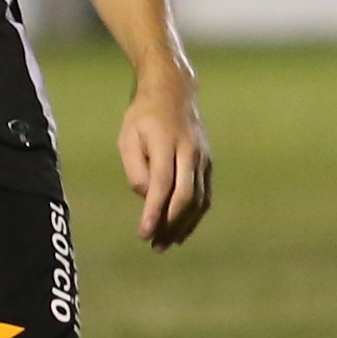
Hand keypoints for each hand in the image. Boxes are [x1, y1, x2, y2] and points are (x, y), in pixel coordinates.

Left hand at [116, 75, 211, 250]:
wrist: (174, 92)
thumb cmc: (143, 117)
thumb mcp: (128, 137)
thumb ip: (135, 169)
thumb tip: (147, 196)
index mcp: (166, 142)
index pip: (162, 184)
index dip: (153, 212)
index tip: (143, 233)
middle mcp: (189, 151)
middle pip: (184, 196)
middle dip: (170, 224)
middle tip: (154, 245)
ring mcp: (203, 158)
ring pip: (198, 199)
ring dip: (183, 225)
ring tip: (165, 244)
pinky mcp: (208, 163)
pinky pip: (205, 195)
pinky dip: (194, 216)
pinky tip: (181, 232)